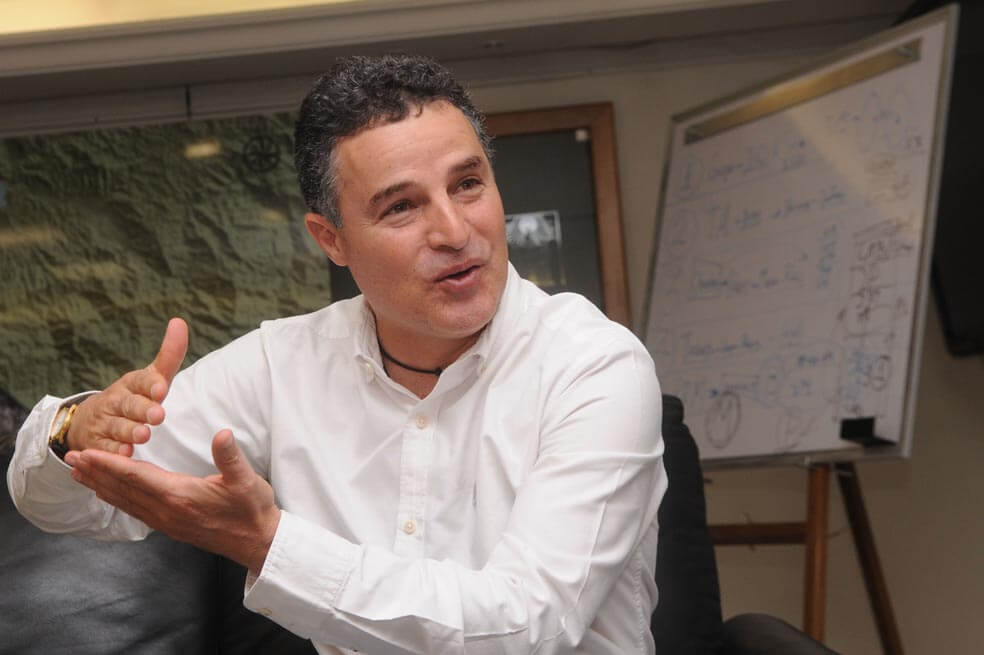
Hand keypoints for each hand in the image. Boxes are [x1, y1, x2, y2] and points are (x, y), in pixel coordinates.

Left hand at [66, 429, 280, 571]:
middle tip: (70, 459)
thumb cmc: (253, 509)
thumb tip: (222, 433)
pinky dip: (118, 500)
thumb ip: (230, 457)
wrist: (258, 542)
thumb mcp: (247, 479)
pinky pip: (136, 512)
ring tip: (81, 475)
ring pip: (126, 502)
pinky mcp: (172, 527)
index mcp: (180, 496)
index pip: (136, 476)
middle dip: (95, 473)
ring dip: (102, 487)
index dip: (108, 464)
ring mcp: (168, 522)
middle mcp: (167, 511)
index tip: (86, 453)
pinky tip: (111, 495)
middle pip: (123, 490)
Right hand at [67, 318, 187, 455]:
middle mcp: (116, 401)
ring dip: (130, 431)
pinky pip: (105, 448)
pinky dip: (113, 452)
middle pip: (129, 405)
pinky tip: (123, 454)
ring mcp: (104, 422)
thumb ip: (169, 355)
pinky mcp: (96, 443)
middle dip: (142, 409)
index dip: (151, 384)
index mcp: (132, 383)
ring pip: (118, 427)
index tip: (162, 389)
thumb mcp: (151, 377)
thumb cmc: (134, 397)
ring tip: (143, 435)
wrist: (92, 419)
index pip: (141, 380)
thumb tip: (179, 321)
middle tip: (157, 415)